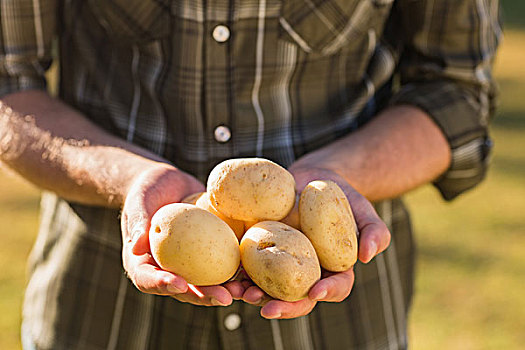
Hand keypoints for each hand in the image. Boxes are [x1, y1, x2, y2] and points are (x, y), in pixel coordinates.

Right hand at [121, 163, 244, 305]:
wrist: (170, 183)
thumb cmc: (148, 190)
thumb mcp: (140, 201)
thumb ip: (139, 222)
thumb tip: (137, 247)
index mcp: (143, 263)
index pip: (148, 280)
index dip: (163, 285)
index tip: (180, 283)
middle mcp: (168, 270)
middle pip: (185, 290)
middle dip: (206, 296)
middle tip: (224, 298)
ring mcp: (192, 265)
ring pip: (209, 284)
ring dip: (228, 290)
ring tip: (246, 292)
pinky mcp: (211, 255)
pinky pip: (225, 265)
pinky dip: (240, 272)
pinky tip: (256, 272)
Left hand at [242, 166, 390, 318]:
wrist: (309, 180)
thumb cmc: (340, 196)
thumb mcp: (362, 208)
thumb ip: (374, 230)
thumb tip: (369, 256)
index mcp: (333, 269)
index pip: (335, 287)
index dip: (327, 292)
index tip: (317, 291)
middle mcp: (306, 273)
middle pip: (297, 298)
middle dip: (283, 306)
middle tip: (268, 309)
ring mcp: (281, 264)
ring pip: (268, 287)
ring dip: (253, 295)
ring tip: (239, 293)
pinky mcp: (260, 250)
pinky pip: (248, 265)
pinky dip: (236, 272)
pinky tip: (226, 274)